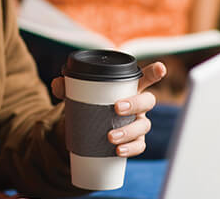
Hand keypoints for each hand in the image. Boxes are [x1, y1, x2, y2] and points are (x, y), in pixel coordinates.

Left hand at [52, 62, 166, 156]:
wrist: (85, 129)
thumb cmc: (88, 104)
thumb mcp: (77, 94)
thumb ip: (66, 86)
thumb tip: (58, 84)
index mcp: (128, 88)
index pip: (144, 78)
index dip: (154, 72)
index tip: (160, 68)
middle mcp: (138, 105)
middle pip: (148, 101)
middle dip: (135, 104)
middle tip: (117, 108)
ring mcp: (138, 123)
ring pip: (144, 125)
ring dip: (129, 131)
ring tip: (110, 137)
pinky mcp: (134, 141)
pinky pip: (139, 146)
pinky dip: (130, 149)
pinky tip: (119, 151)